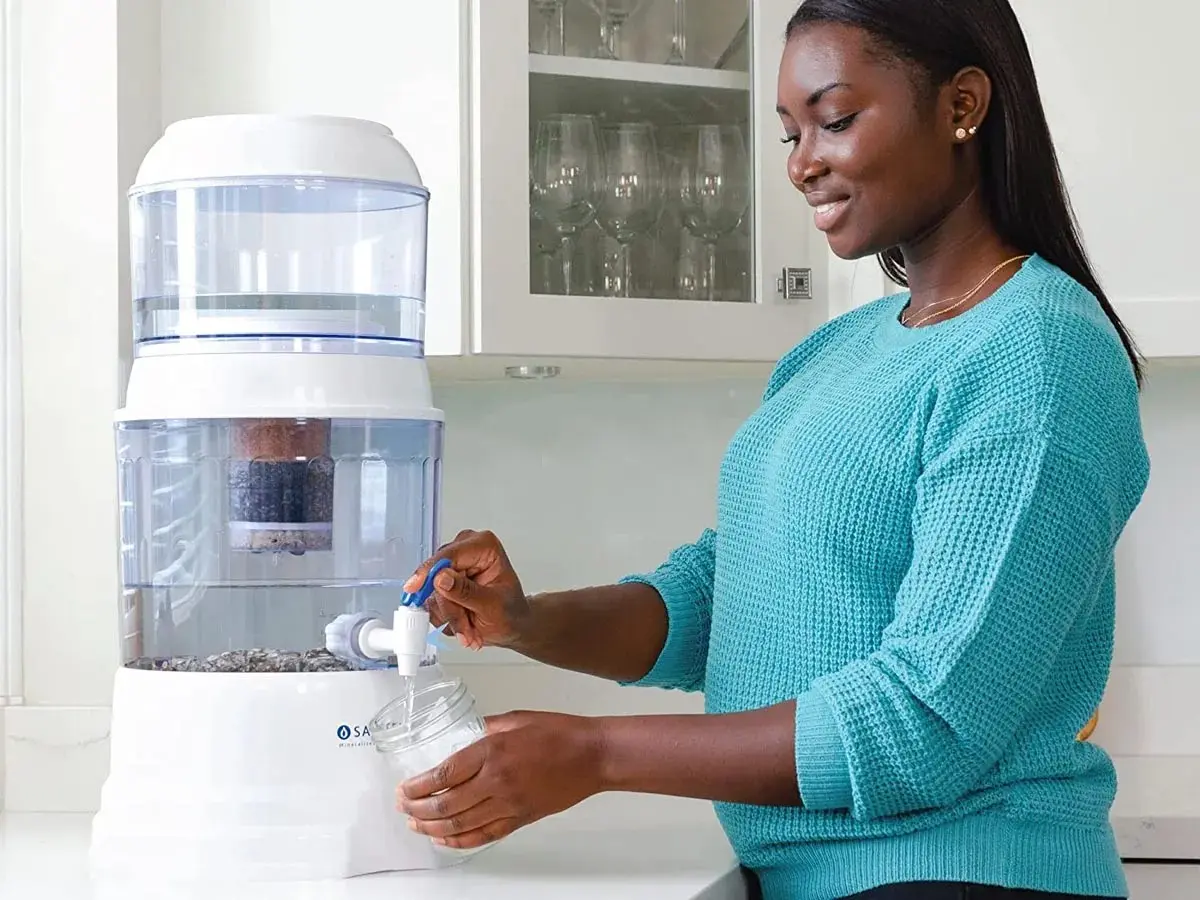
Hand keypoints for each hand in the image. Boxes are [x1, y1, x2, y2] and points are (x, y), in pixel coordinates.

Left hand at [397, 711, 604, 849]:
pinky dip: (460, 842)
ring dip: (432, 829)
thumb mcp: (515, 719)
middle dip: (417, 810)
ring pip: (460, 826)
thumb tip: (465, 734)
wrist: (592, 755)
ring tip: (416, 825)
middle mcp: (496, 781)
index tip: (404, 789)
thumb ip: (485, 728)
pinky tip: (446, 840)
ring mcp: (508, 804)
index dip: (417, 787)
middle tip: (403, 807)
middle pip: (444, 805)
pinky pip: (483, 836)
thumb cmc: (560, 733)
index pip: (442, 775)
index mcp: (492, 751)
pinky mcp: (520, 819)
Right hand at [405, 530, 530, 650]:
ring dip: (450, 617)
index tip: (415, 587)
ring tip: (471, 629)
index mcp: (484, 546)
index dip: (430, 571)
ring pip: (433, 593)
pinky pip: (431, 602)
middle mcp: (465, 551)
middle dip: (451, 608)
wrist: (511, 625)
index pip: (449, 554)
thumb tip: (440, 578)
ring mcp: (452, 567)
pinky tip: (465, 625)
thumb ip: (466, 591)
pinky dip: (446, 619)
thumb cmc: (510, 611)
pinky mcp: (442, 583)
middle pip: (437, 577)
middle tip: (467, 629)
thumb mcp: (492, 605)